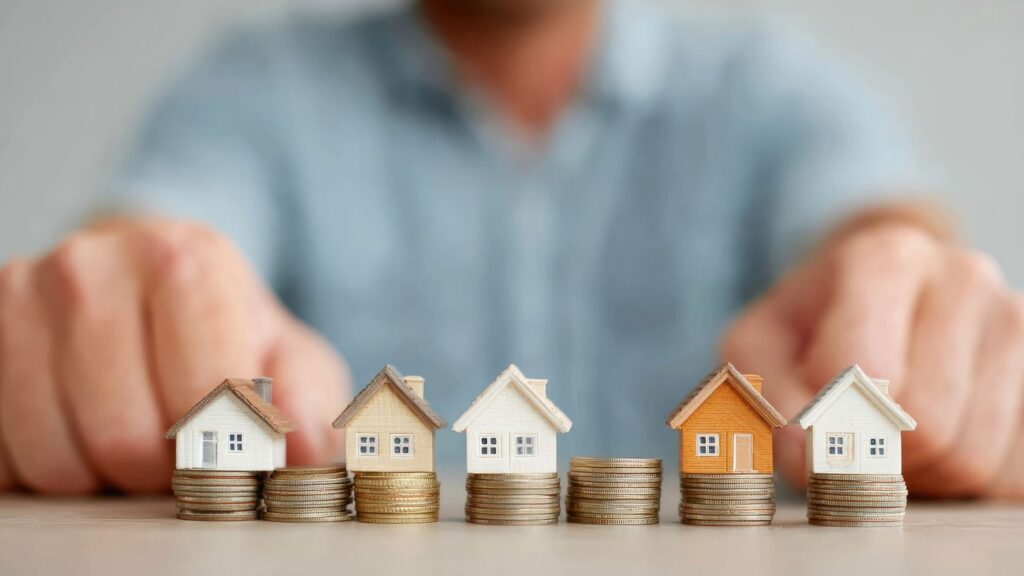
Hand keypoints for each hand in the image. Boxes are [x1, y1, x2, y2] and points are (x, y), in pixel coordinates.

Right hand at [0, 218, 348, 493]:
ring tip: (135, 436)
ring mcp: (22, 297)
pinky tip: (84, 431)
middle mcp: (91, 264)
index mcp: (183, 256)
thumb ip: (307, 397)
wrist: (142, 283)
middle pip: (122, 436)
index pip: (203, 389)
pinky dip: (51, 469)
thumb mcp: (287, 353)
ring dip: (104, 476)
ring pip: (56, 457)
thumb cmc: (222, 327)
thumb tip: (306, 451)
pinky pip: (6, 458)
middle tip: (182, 447)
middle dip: (162, 468)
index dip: (222, 439)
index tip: (236, 439)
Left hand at [724, 222, 1023, 497]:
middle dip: (878, 453)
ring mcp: (1014, 320)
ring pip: (975, 456)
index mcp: (884, 258)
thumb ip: (768, 402)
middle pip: (928, 423)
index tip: (809, 418)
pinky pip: (1010, 474)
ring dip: (920, 473)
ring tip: (890, 435)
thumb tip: (815, 458)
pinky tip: (934, 443)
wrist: (865, 303)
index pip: (868, 374)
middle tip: (850, 434)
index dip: (830, 419)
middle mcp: (963, 276)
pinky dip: (963, 483)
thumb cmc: (805, 330)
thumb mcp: (756, 350)